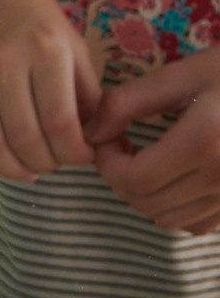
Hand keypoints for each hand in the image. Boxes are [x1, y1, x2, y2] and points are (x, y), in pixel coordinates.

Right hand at [0, 0, 98, 181]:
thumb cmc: (22, 6)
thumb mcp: (66, 36)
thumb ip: (83, 87)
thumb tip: (93, 136)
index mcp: (45, 49)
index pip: (61, 123)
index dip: (75, 153)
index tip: (82, 157)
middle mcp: (4, 62)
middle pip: (27, 140)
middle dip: (47, 164)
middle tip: (55, 163)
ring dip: (13, 169)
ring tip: (27, 169)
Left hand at [87, 49, 219, 232]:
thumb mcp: (184, 74)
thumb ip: (128, 102)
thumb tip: (90, 134)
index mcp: (206, 142)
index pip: (134, 178)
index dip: (107, 163)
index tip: (108, 138)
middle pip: (147, 203)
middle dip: (121, 178)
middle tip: (122, 147)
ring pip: (170, 219)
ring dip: (146, 195)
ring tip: (148, 159)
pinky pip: (198, 223)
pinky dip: (176, 207)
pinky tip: (177, 175)